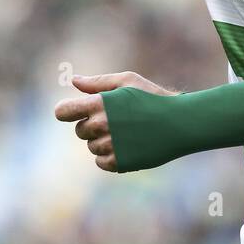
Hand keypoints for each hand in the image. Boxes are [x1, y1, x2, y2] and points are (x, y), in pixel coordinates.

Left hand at [53, 72, 178, 171]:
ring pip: (92, 147)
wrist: (180, 123)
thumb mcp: (128, 81)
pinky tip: (128, 145)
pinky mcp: (119, 163)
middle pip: (79, 131)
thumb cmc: (153, 98)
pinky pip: (101, 162)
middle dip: (92, 125)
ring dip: (103, 141)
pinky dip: (110, 156)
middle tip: (116, 119)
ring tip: (127, 132)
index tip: (73, 112)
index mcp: (99, 103)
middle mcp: (101, 125)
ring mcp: (110, 146)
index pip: (62, 112)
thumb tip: (74, 81)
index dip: (66, 112)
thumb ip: (98, 83)